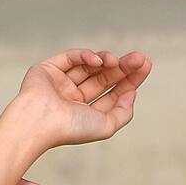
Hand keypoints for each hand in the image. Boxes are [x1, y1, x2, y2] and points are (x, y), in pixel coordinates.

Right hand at [12, 47, 151, 148]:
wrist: (40, 121)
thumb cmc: (70, 128)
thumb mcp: (107, 126)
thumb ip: (123, 112)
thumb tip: (132, 93)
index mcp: (86, 113)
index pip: (113, 93)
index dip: (131, 79)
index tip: (145, 65)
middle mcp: (74, 98)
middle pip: (105, 77)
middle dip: (123, 66)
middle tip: (139, 57)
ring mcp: (62, 83)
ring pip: (90, 65)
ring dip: (108, 60)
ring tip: (118, 61)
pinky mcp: (49, 68)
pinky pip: (72, 57)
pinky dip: (87, 55)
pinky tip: (99, 60)